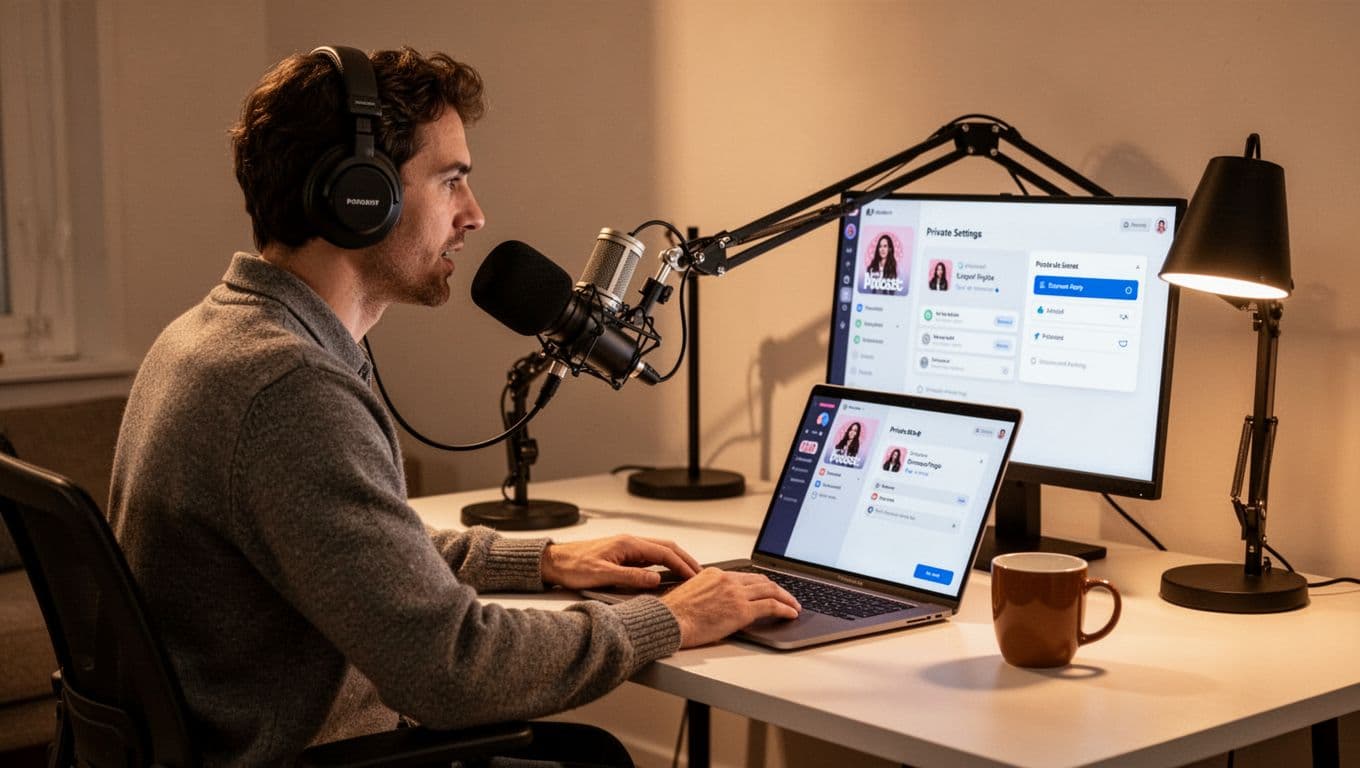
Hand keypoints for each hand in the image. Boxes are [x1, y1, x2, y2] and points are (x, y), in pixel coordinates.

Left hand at [541, 535, 700, 589]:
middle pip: (666, 547)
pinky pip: (649, 558)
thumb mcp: (602, 575)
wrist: (554, 562)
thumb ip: (631, 577)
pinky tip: (666, 574)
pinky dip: (663, 564)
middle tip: (700, 573)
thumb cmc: (573, 566)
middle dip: (685, 559)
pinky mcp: (622, 555)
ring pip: (659, 551)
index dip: (682, 564)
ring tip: (689, 574)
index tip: (694, 576)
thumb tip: (656, 580)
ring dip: (675, 561)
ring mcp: (626, 548)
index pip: (664, 552)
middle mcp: (629, 542)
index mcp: (628, 544)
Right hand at [660, 568, 800, 647]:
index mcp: (714, 574)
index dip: (761, 584)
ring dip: (787, 598)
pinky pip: (772, 606)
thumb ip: (708, 594)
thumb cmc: (673, 615)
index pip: (745, 576)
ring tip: (794, 606)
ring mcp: (735, 593)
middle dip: (778, 589)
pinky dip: (785, 608)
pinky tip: (791, 614)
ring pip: (771, 590)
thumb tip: (717, 604)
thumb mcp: (690, 595)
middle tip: (787, 597)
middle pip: (761, 581)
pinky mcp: (741, 610)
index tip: (768, 589)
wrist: (668, 622)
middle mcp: (727, 580)